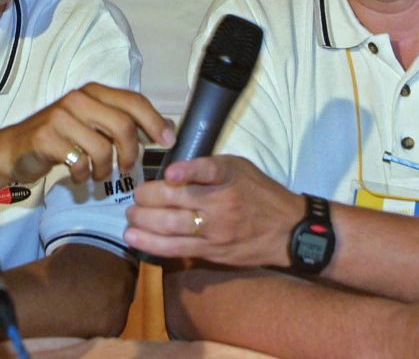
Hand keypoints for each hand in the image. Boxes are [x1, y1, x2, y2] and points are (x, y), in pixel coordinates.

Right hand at [0, 82, 173, 185]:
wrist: (12, 150)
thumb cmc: (58, 138)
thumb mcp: (91, 124)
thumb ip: (122, 123)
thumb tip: (165, 129)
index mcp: (93, 92)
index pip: (133, 100)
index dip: (155, 121)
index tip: (168, 141)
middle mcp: (78, 99)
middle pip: (123, 125)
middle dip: (131, 152)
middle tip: (127, 168)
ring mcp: (61, 116)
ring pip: (103, 147)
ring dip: (105, 169)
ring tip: (98, 175)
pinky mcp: (46, 137)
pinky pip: (79, 162)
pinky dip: (84, 174)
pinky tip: (78, 175)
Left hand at [125, 154, 301, 267]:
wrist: (289, 230)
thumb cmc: (260, 193)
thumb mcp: (240, 168)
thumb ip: (209, 167)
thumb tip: (173, 170)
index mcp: (229, 178)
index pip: (207, 171)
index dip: (187, 171)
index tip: (169, 173)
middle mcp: (222, 204)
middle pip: (178, 200)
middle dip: (148, 198)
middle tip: (135, 196)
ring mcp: (216, 231)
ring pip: (171, 227)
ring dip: (144, 222)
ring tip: (129, 217)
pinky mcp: (212, 252)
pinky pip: (177, 249)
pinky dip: (152, 243)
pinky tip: (135, 238)